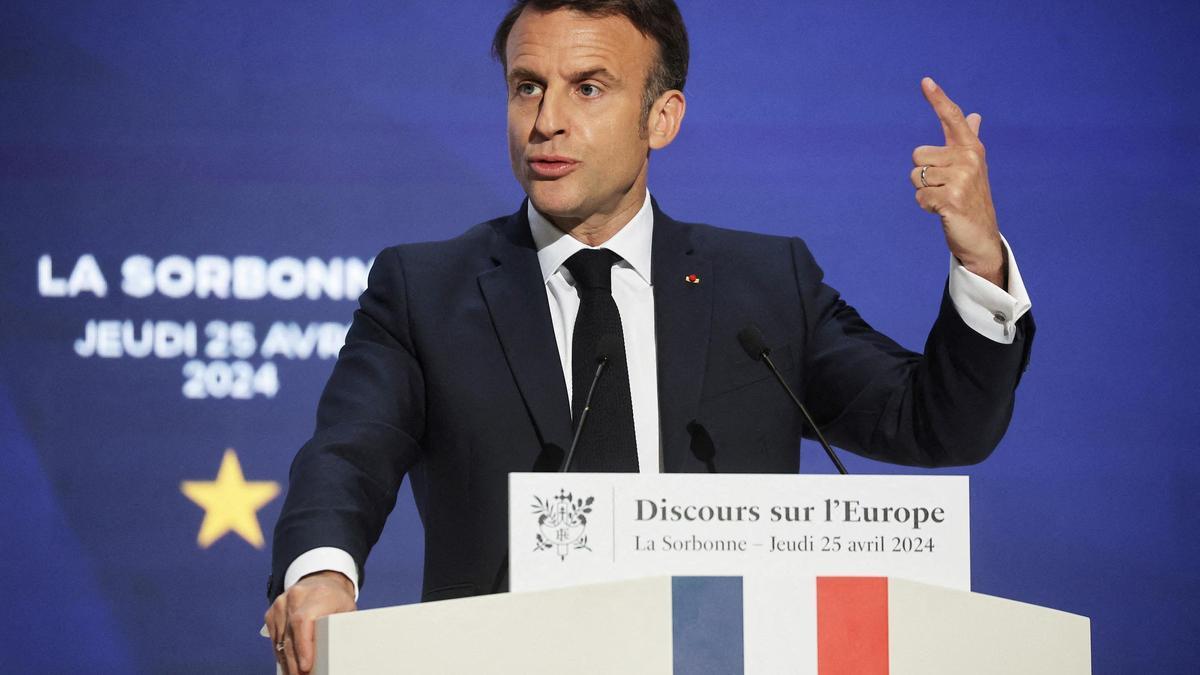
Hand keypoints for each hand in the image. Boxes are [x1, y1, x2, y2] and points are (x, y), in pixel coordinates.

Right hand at [265, 571, 356, 673]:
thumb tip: (345, 652)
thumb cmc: (337, 599)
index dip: (303, 646)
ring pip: (280, 639)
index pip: (303, 621)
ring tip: (295, 674)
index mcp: (317, 594)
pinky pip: (274, 637)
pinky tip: (288, 664)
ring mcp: (281, 603)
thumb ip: (342, 627)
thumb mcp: (346, 610)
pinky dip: (281, 653)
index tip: (306, 666)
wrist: (321, 581)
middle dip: (295, 661)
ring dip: (287, 661)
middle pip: (290, 635)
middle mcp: (296, 596)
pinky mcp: (272, 612)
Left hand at [911, 77, 1005, 287]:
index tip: (925, 80)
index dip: (938, 99)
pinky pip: (919, 197)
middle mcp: (969, 158)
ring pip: (916, 176)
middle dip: (923, 174)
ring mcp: (962, 178)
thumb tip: (975, 115)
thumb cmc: (972, 198)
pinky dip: (925, 206)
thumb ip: (969, 140)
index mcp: (971, 148)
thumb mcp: (972, 167)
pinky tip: (943, 211)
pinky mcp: (952, 199)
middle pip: (918, 154)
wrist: (982, 236)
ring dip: (924, 192)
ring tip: (944, 199)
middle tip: (944, 188)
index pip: (953, 118)